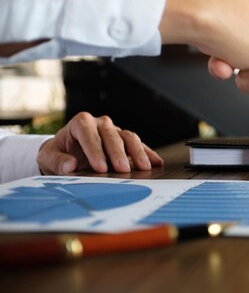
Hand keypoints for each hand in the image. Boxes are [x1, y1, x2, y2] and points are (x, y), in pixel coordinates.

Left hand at [36, 112, 162, 174]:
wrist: (66, 152)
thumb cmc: (58, 153)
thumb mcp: (48, 158)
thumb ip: (57, 161)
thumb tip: (70, 165)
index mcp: (81, 123)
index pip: (89, 133)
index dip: (95, 150)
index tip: (99, 167)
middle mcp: (100, 124)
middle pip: (112, 135)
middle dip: (118, 153)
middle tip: (123, 170)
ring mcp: (115, 131)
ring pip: (129, 137)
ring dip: (137, 152)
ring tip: (144, 167)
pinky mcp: (125, 140)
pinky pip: (139, 144)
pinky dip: (148, 153)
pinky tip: (156, 162)